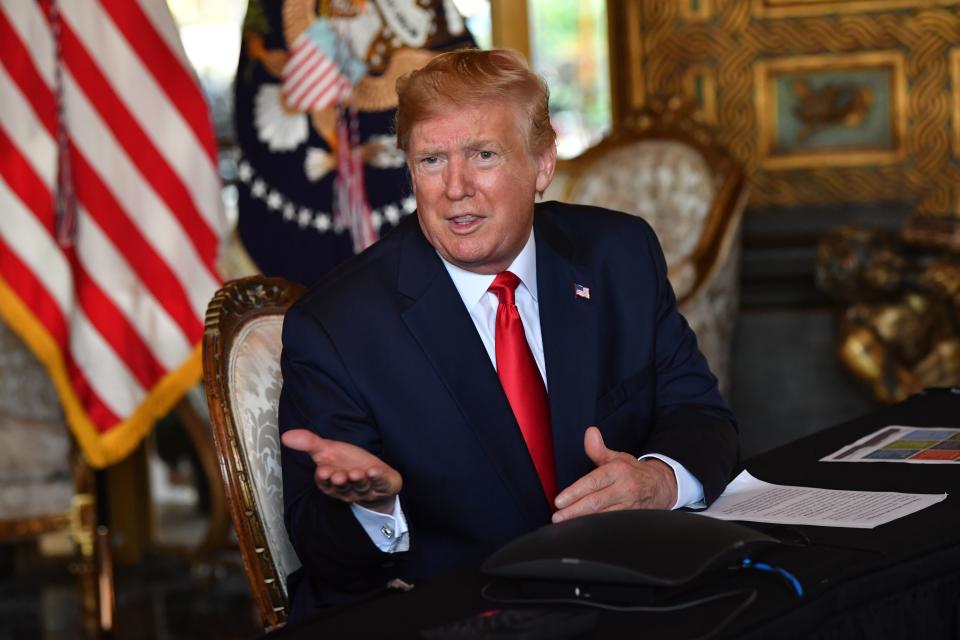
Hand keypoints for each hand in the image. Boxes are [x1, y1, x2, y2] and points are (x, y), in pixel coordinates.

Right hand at [281, 429, 402, 513]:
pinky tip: (375, 470)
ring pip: (361, 487)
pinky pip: (382, 483)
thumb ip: (309, 444)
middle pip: (343, 488)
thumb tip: (285, 435)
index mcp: (332, 483)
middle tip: (339, 475)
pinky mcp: (384, 485)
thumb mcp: (328, 450)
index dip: (325, 479)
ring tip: (356, 473)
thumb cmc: (347, 462)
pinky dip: (379, 478)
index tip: (322, 471)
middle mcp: (348, 489)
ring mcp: (367, 489)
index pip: (326, 484)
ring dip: (359, 481)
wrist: (373, 473)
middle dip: (341, 482)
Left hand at [552, 426, 677, 522]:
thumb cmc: (632, 472)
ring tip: (565, 526)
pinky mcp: (633, 519)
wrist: (660, 487)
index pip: (592, 483)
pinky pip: (612, 525)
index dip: (574, 493)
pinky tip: (584, 530)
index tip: (559, 501)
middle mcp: (625, 489)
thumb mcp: (617, 458)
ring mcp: (630, 506)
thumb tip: (590, 432)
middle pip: (595, 502)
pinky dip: (597, 529)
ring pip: (603, 517)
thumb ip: (598, 449)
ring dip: (583, 522)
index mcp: (618, 471)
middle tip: (557, 517)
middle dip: (574, 511)